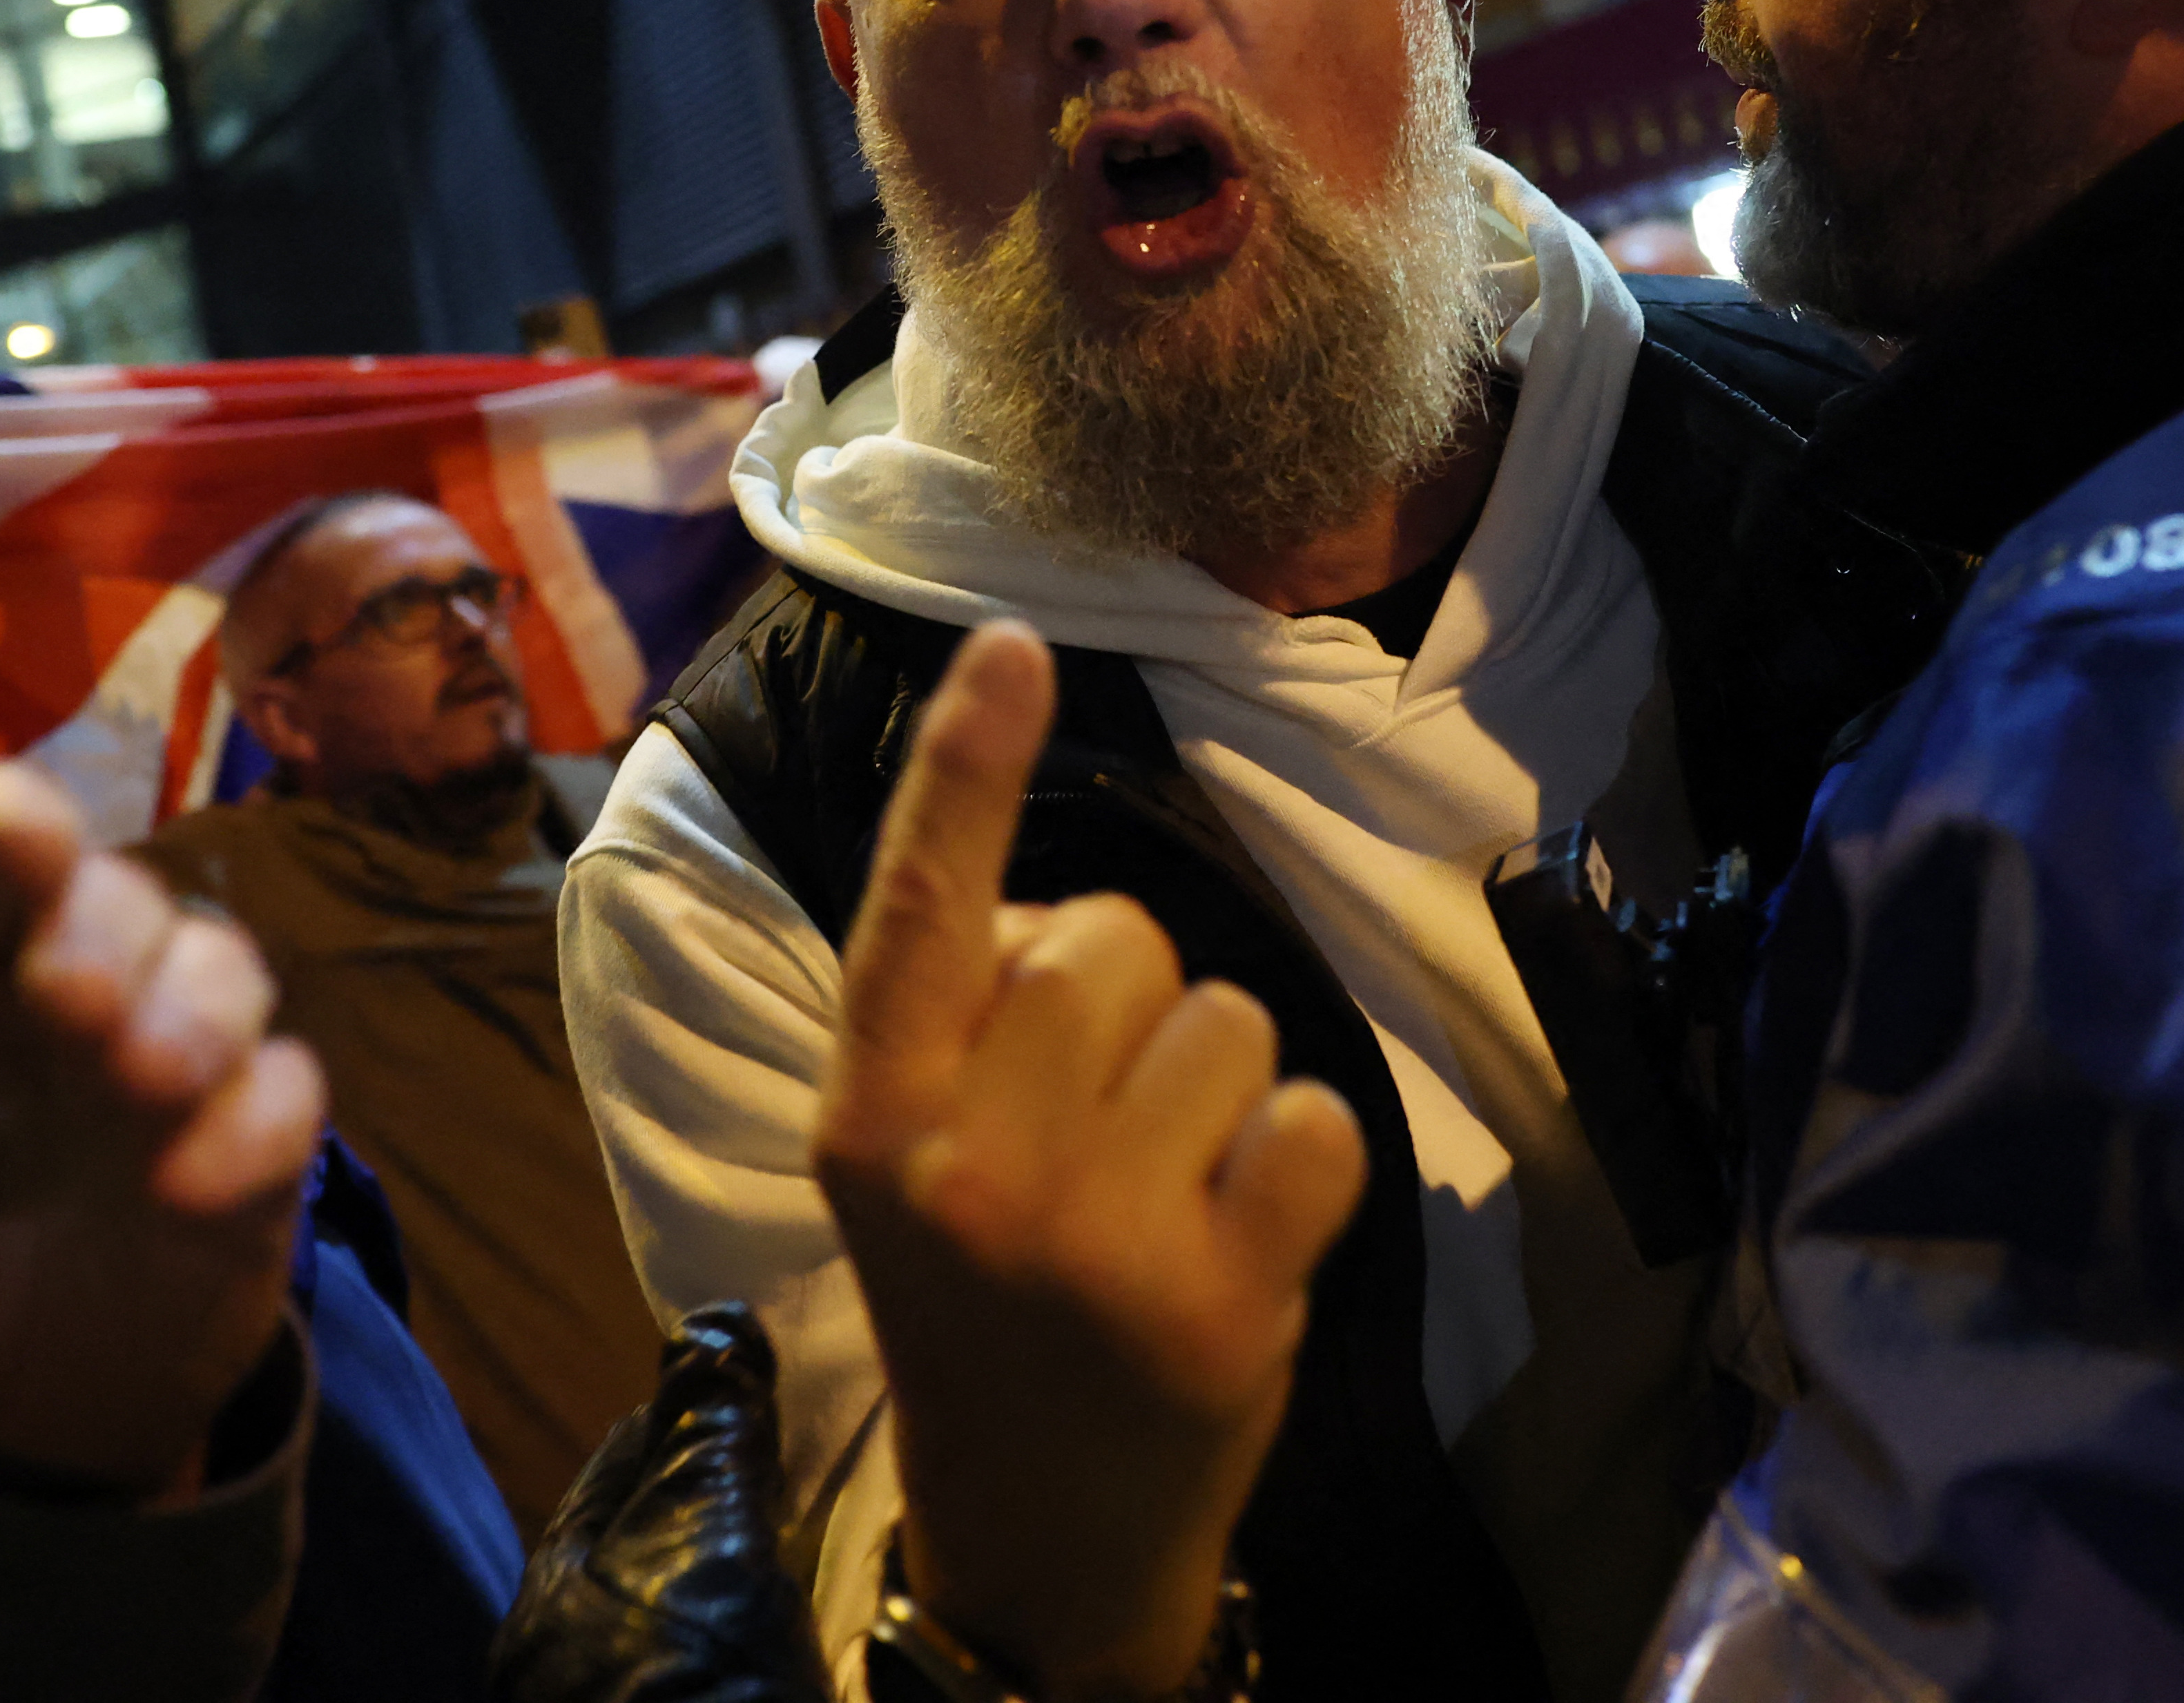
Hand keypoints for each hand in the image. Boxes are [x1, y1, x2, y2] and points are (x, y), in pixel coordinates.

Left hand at [0, 761, 324, 1496]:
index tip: (15, 830)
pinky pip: (285, 1089)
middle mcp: (58, 990)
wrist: (2, 1432)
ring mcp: (167, 1058)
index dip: (2, 832)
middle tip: (75, 1006)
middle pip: (111, 892)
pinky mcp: (252, 1136)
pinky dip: (254, 1124)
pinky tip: (195, 1189)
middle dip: (106, 926)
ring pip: (218, 964)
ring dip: (194, 1011)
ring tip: (148, 1090)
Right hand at [812, 624, 1364, 1697]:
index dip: (963, 769)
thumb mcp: (910, 1167)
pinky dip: (1299, 1161)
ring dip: (1217, 1087)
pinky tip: (1239, 1234)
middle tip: (1095, 1128)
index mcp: (872, 1120)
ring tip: (1163, 1193)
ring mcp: (1093, 1240)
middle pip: (1115, 937)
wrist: (1039, 1539)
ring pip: (1226, 1016)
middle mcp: (968, 1169)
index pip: (917, 910)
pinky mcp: (1218, 1298)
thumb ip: (959, 1025)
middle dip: (1130, 1002)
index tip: (1007, 644)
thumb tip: (1074, 916)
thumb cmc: (985, 1309)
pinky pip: (1311, 1112)